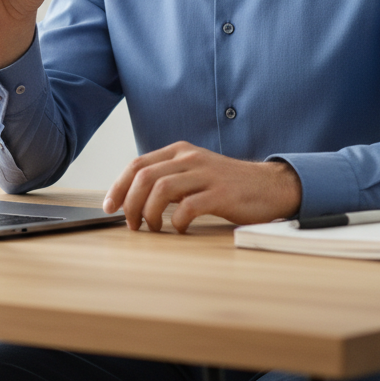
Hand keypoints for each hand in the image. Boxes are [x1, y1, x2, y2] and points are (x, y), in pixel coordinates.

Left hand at [103, 141, 301, 233]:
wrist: (269, 186)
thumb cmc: (227, 184)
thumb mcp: (193, 172)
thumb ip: (168, 177)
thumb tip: (134, 197)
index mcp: (179, 151)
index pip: (137, 164)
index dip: (119, 186)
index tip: (110, 206)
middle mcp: (189, 158)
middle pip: (144, 177)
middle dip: (130, 203)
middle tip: (130, 224)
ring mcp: (206, 174)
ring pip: (161, 189)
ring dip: (149, 213)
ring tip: (152, 228)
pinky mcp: (221, 193)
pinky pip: (188, 207)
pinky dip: (177, 221)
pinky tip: (179, 229)